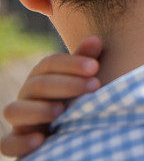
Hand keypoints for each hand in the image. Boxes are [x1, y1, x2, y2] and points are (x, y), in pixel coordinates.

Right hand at [1, 36, 101, 157]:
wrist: (66, 129)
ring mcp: (20, 119)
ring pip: (14, 111)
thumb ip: (87, 61)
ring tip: (62, 111)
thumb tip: (95, 40)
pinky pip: (8, 144)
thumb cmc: (77, 98)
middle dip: (66, 85)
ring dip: (38, 110)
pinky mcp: (16, 142)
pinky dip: (21, 142)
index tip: (95, 67)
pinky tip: (40, 139)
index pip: (50, 64)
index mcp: (43, 76)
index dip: (72, 63)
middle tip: (95, 86)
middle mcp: (27, 96)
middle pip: (37, 85)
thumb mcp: (83, 79)